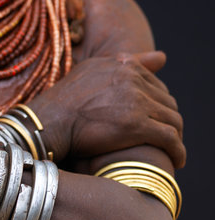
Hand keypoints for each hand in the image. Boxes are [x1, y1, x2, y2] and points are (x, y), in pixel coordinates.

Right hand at [29, 51, 185, 167]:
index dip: (157, 103)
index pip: (155, 84)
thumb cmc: (61, 104)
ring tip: (172, 149)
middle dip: (168, 120)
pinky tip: (177, 160)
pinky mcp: (136, 126)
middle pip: (166, 101)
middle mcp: (131, 80)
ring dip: (176, 135)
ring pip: (172, 119)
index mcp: (122, 66)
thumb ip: (125, 63)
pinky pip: (168, 138)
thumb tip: (162, 57)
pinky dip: (177, 150)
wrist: (46, 124)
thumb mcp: (90, 72)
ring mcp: (134, 102)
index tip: (154, 118)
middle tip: (163, 136)